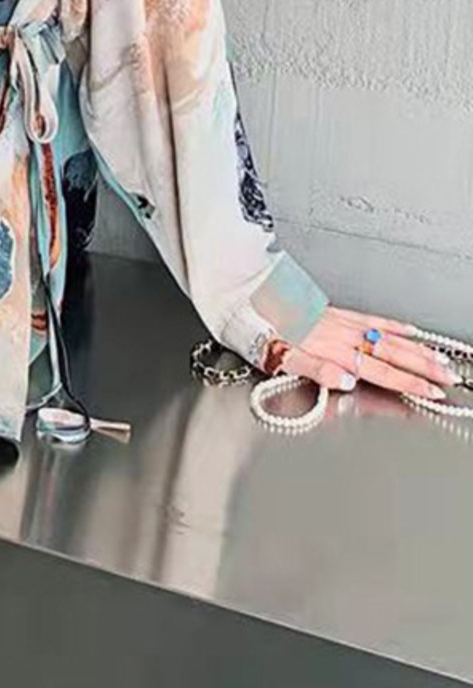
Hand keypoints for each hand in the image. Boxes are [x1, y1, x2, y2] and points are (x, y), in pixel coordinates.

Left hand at [264, 305, 456, 399]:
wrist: (238, 295)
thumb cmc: (253, 330)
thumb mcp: (278, 358)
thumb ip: (315, 369)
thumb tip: (347, 379)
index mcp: (329, 351)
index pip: (377, 371)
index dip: (407, 383)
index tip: (431, 391)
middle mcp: (338, 335)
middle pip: (390, 354)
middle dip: (423, 367)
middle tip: (449, 376)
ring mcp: (338, 322)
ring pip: (386, 337)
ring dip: (416, 348)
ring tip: (440, 357)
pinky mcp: (332, 311)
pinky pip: (369, 317)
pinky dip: (392, 324)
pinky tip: (408, 328)